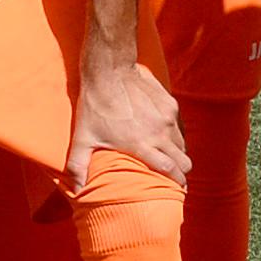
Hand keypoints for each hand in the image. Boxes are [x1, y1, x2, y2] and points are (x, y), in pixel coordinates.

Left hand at [67, 54, 187, 192]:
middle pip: (183, 160)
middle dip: (182, 170)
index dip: (177, 181)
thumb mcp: (82, 138)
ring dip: (178, 152)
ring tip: (169, 156)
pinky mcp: (169, 103)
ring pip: (182, 143)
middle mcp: (159, 132)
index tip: (179, 188)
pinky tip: (163, 133)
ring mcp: (167, 117)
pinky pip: (178, 125)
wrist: (109, 71)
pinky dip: (174, 133)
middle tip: (177, 175)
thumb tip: (76, 190)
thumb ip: (78, 165)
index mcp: (141, 144)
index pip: (169, 169)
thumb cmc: (94, 105)